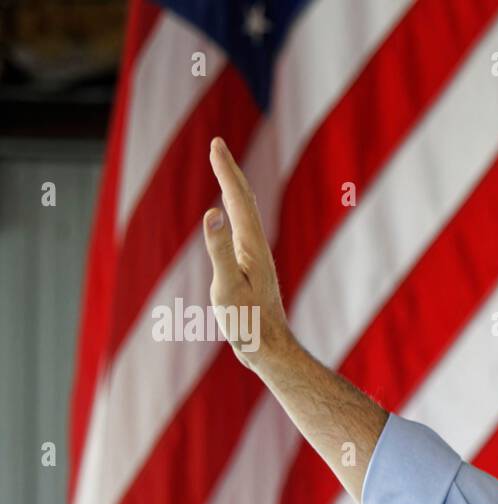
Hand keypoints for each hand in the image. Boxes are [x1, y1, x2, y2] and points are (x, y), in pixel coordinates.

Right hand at [202, 136, 294, 368]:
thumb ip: (219, 250)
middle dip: (229, 173)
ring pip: (245, 218)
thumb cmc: (249, 323)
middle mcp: (257, 249)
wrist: (270, 352)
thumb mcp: (227, 286)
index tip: (216, 142)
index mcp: (251, 245)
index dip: (226, 170)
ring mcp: (255, 262)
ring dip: (233, 193)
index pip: (237, 198)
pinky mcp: (252, 275)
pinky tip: (229, 227)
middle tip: (217, 147)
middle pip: (244, 202)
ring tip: (225, 176)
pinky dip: (233, 220)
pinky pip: (241, 236)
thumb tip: (211, 212)